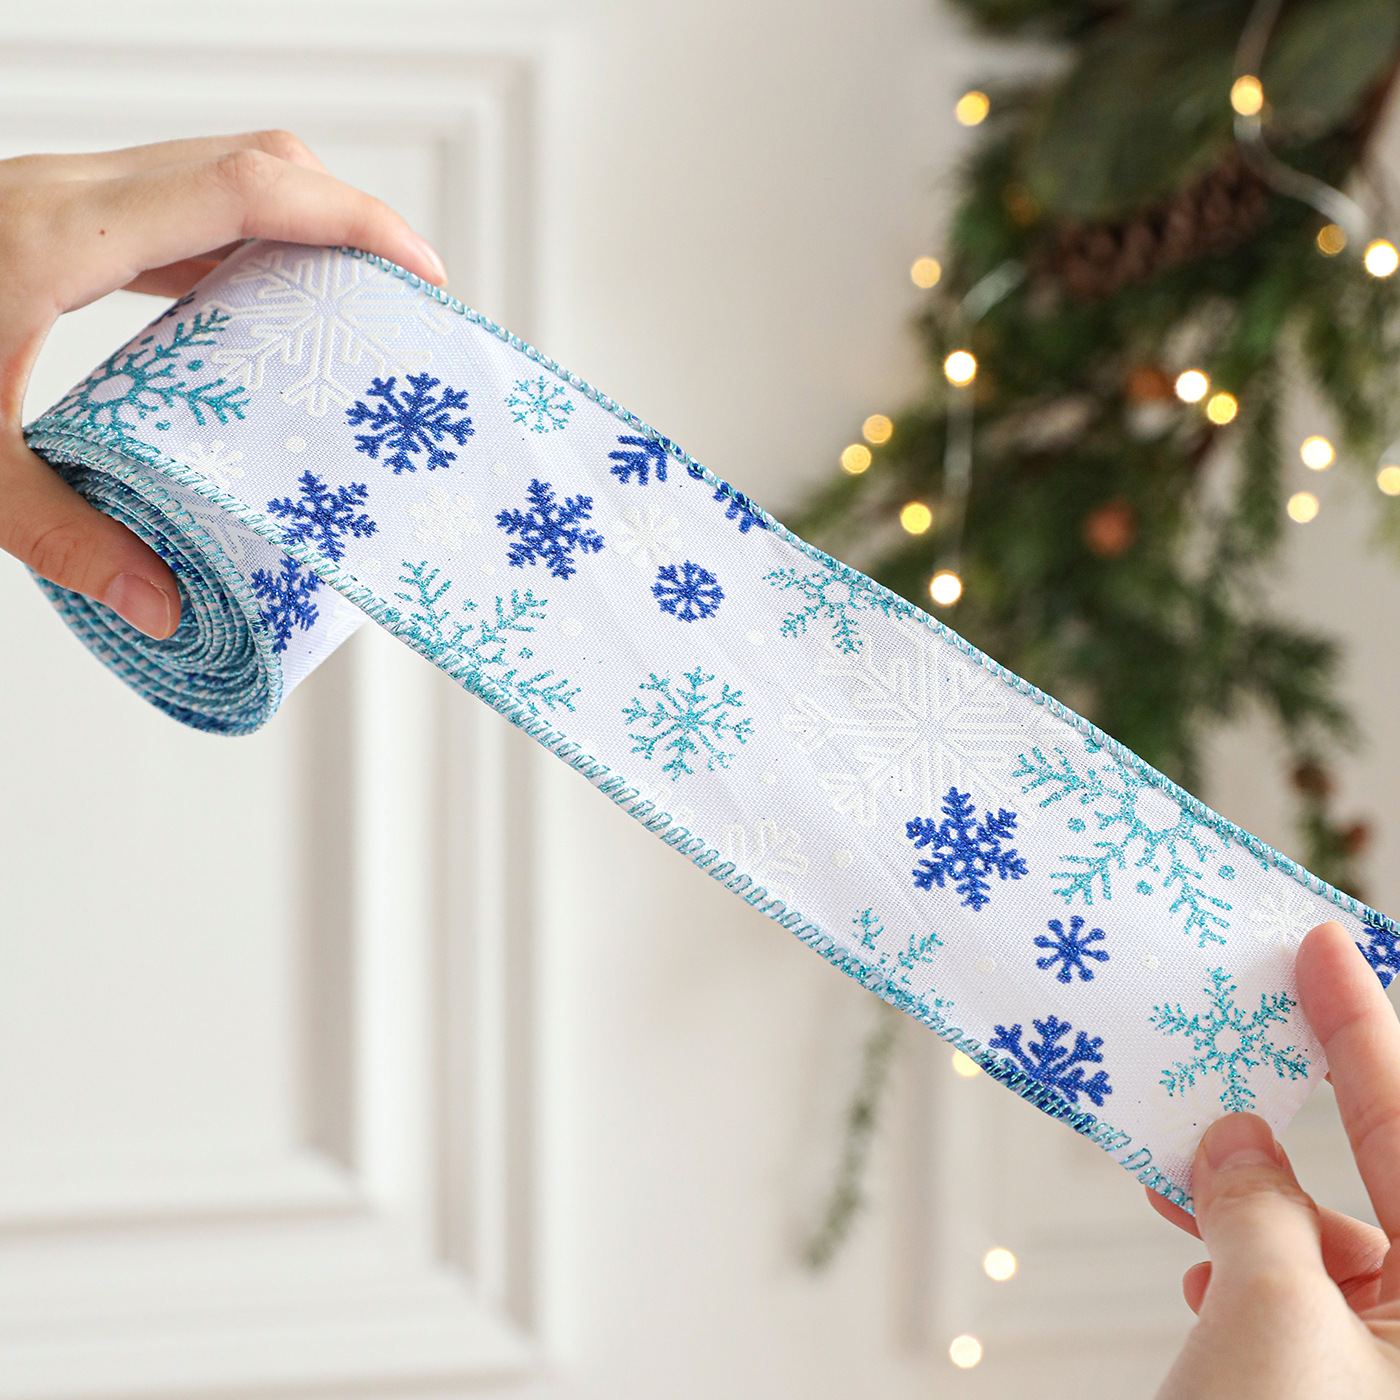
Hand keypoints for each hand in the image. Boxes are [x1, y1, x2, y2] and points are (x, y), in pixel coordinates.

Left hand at [0, 133, 446, 637]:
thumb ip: (67, 539)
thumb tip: (163, 605)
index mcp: (59, 234)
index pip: (245, 186)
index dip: (349, 216)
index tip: (416, 269)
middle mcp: (68, 193)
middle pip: (252, 162)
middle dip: (348, 218)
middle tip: (403, 297)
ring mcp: (62, 198)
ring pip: (219, 175)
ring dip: (299, 228)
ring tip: (350, 309)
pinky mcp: (55, 220)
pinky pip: (180, 210)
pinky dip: (243, 247)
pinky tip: (261, 314)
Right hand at [1148, 920, 1399, 1397]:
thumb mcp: (1270, 1315)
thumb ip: (1258, 1208)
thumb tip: (1236, 1143)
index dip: (1362, 1023)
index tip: (1323, 943)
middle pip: (1368, 1185)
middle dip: (1277, 1135)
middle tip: (1212, 1076)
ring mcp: (1389, 1370)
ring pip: (1321, 1248)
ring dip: (1242, 1212)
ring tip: (1172, 1191)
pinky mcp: (1341, 1395)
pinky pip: (1299, 1301)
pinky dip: (1241, 1272)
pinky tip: (1200, 1283)